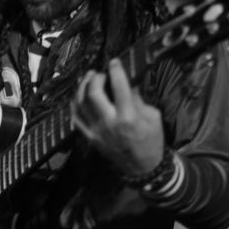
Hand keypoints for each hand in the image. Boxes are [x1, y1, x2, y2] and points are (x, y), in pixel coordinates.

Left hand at [71, 58, 164, 174]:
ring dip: (82, 88)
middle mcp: (110, 123)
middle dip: (95, 78)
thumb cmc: (151, 139)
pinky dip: (75, 104)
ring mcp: (97, 131)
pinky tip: (80, 96)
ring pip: (81, 104)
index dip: (115, 70)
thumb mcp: (152, 116)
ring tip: (88, 79)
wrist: (143, 166)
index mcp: (128, 117)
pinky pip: (76, 117)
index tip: (114, 62)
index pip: (119, 87)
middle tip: (100, 73)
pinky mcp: (90, 137)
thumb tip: (127, 81)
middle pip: (94, 94)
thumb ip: (138, 98)